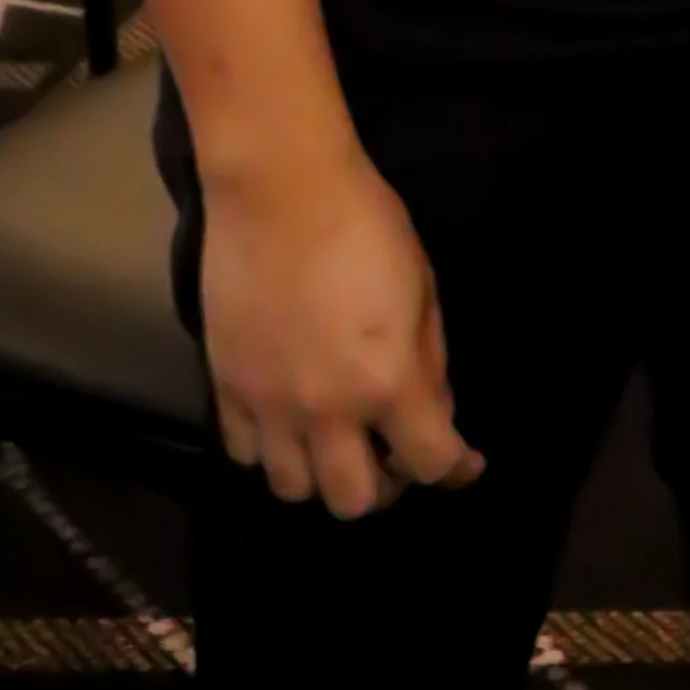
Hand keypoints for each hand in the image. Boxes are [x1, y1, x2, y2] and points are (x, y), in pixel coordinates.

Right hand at [200, 149, 482, 519]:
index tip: (463, 462)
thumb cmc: (366, 223)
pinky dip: (269, 448)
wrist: (281, 188)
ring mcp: (269, 405)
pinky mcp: (225, 387)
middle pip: (354, 501)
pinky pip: (243, 452)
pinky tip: (286, 418)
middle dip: (383, 484)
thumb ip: (428, 361)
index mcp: (387, 382)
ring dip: (321, 473)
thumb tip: (432, 410)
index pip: (429, 463)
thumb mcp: (422, 287)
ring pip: (293, 489)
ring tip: (334, 439)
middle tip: (390, 450)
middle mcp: (326, 410)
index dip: (454, 468)